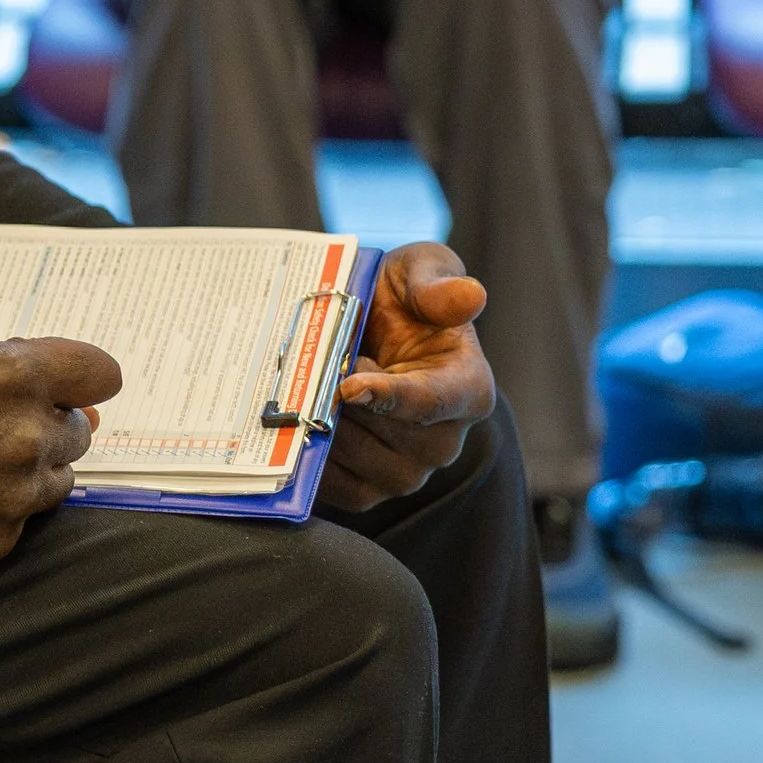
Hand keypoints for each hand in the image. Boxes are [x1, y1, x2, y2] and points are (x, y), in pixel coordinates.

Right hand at [0, 331, 122, 562]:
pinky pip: (20, 519)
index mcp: (13, 375)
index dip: (83, 378)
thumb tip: (67, 392)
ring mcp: (12, 493)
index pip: (102, 374)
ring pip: (55, 479)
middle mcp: (23, 436)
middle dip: (44, 423)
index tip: (70, 387)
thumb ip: (6, 360)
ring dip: (26, 469)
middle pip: (79, 430)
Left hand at [321, 242, 493, 513]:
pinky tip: (293, 423)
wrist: (376, 336)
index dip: (388, 396)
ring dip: (321, 425)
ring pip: (355, 459)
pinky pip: (335, 487)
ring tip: (305, 387)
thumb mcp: (421, 272)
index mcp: (468, 390)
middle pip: (384, 434)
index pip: (429, 402)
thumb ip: (439, 285)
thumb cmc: (404, 302)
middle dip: (338, 403)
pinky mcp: (370, 490)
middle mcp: (444, 441)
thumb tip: (470, 296)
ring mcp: (408, 471)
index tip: (348, 386)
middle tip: (305, 370)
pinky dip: (309, 458)